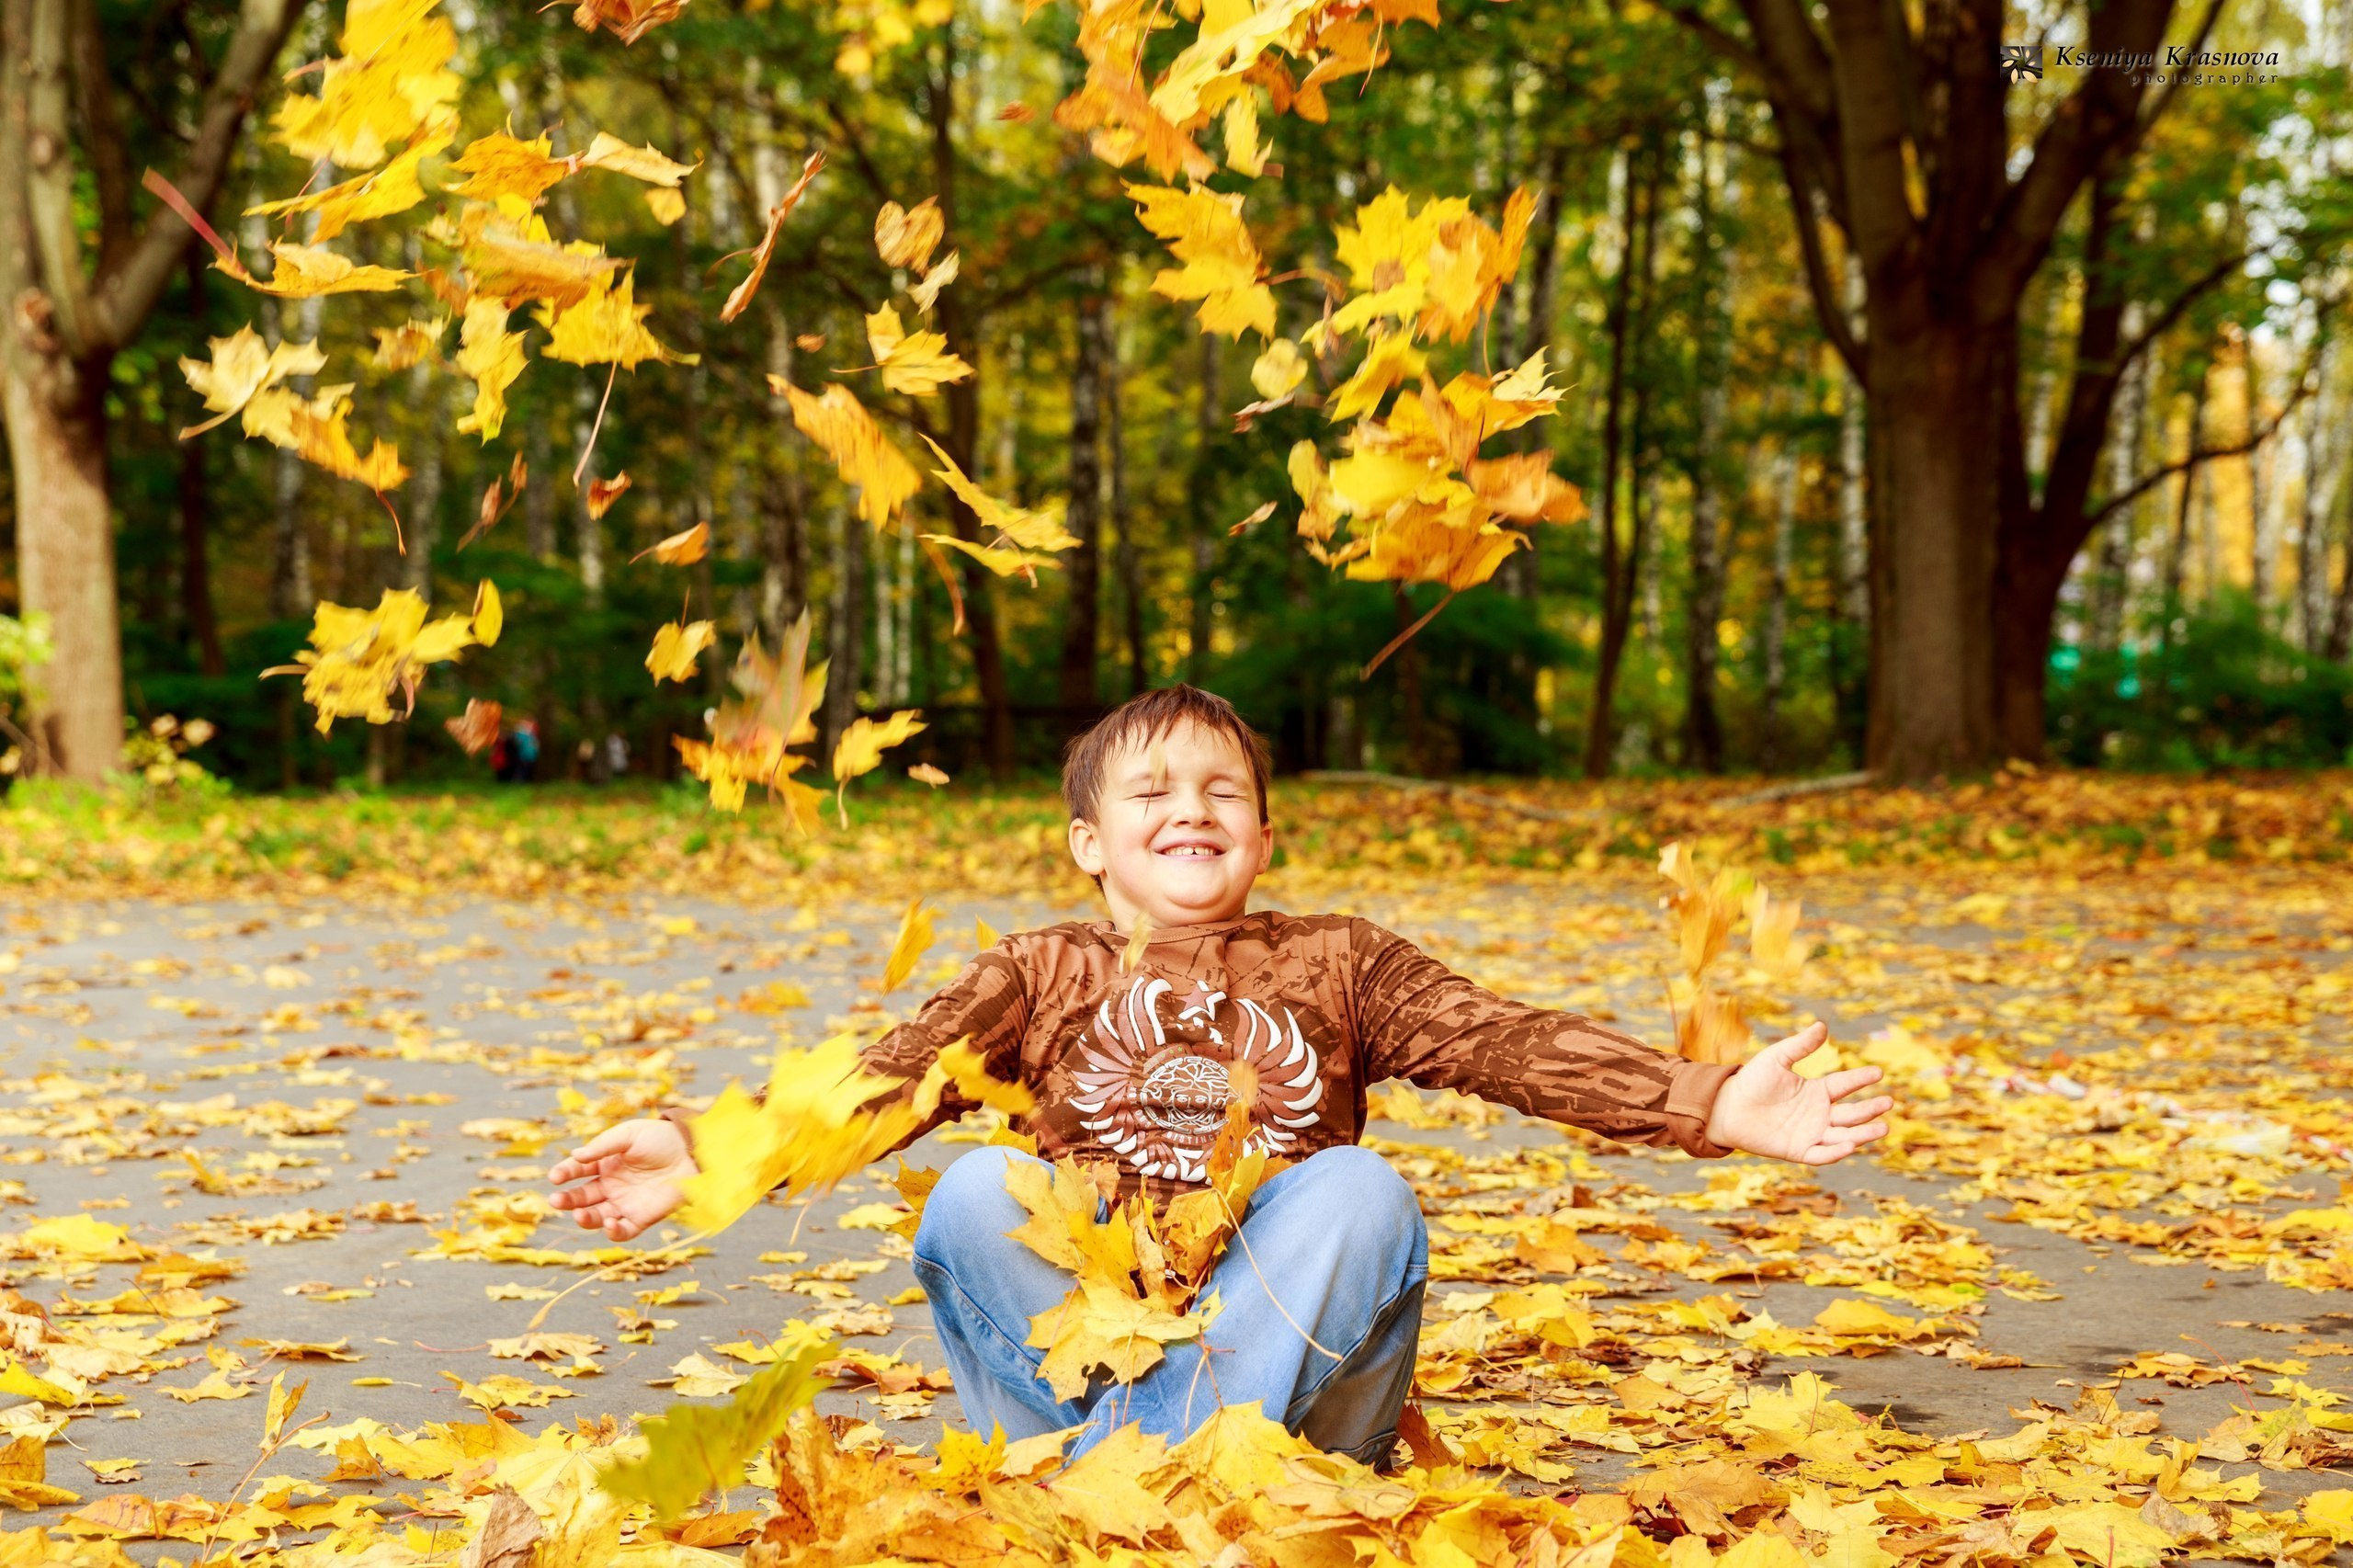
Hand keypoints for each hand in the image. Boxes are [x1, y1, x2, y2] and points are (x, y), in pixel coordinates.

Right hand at [548, 1118, 696, 1242]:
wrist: (692, 1152)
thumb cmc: (660, 1139)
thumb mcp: (629, 1135)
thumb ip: (602, 1146)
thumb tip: (575, 1155)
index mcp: (605, 1163)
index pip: (578, 1170)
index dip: (565, 1173)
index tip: (555, 1177)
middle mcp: (611, 1185)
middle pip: (582, 1197)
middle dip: (567, 1200)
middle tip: (556, 1200)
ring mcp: (625, 1203)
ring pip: (596, 1217)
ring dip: (585, 1219)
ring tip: (580, 1214)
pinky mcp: (641, 1218)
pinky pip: (622, 1231)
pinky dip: (613, 1232)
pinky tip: (609, 1223)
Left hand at [1703, 1022, 1892, 1165]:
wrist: (1725, 1107)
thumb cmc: (1751, 1081)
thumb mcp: (1777, 1058)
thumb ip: (1800, 1046)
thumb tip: (1822, 1025)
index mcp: (1815, 1091)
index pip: (1844, 1085)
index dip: (1861, 1079)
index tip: (1879, 1072)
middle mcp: (1818, 1113)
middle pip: (1850, 1113)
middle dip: (1870, 1109)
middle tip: (1888, 1102)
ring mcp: (1810, 1133)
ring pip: (1843, 1135)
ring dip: (1863, 1133)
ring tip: (1883, 1127)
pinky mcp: (1798, 1150)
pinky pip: (1821, 1154)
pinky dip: (1836, 1152)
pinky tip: (1850, 1144)